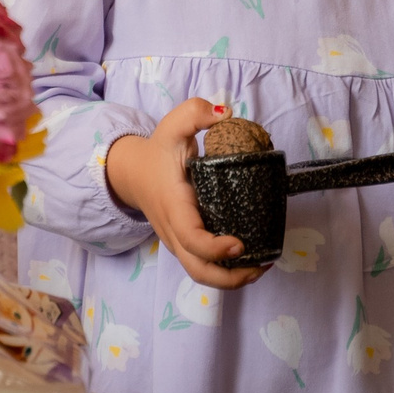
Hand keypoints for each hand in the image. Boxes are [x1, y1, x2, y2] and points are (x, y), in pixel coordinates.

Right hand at [104, 98, 267, 289]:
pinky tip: (249, 261)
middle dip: (229, 278)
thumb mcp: (173, 125)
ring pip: (199, 274)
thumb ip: (196, 112)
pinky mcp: (183, 244)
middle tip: (260, 265)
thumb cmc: (158, 151)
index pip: (191, 237)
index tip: (239, 244)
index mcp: (173, 204)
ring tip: (261, 267)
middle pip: (197, 270)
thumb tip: (226, 114)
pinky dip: (224, 271)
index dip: (214, 248)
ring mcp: (177, 241)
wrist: (132, 172)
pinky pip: (201, 266)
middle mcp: (173, 230)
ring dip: (231, 279)